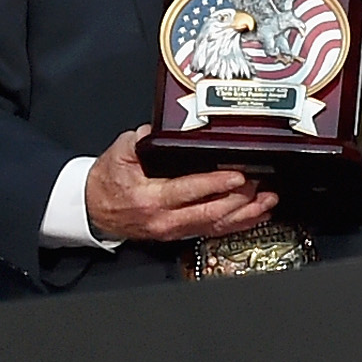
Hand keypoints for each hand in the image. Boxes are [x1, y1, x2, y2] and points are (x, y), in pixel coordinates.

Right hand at [84, 126, 278, 242]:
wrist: (94, 209)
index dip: (215, 185)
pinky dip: (237, 224)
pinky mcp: (180, 233)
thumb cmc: (108, 181)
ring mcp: (174, 229)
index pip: (188, 190)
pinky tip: (255, 216)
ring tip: (267, 202)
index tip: (237, 176)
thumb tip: (160, 128)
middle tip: (261, 185)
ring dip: (244, 214)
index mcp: (150, 197)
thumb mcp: (120, 152)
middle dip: (239, 200)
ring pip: (215, 225)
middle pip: (209, 212)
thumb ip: (141, 139)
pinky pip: (213, 231)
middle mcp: (164, 218)